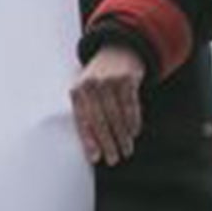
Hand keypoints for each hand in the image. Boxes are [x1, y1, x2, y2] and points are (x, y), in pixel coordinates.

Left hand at [71, 45, 147, 165]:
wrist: (118, 50)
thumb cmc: (98, 80)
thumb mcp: (85, 92)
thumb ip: (85, 114)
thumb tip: (91, 149)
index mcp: (77, 91)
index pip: (82, 121)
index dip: (89, 141)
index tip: (95, 159)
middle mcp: (91, 85)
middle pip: (100, 121)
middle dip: (107, 143)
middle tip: (113, 160)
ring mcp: (110, 80)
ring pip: (117, 115)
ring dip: (122, 136)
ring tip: (126, 151)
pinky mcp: (127, 78)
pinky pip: (131, 105)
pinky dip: (133, 121)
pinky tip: (134, 133)